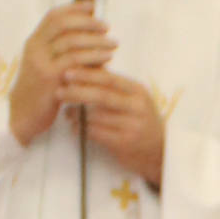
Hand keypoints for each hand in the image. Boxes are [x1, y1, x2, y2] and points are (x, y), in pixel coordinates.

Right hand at [8, 0, 112, 145]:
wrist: (24, 115)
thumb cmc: (42, 92)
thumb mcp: (51, 67)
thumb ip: (66, 53)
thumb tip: (96, 41)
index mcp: (35, 41)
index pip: (54, 16)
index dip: (74, 8)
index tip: (92, 6)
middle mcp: (35, 47)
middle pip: (63, 24)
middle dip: (87, 23)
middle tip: (106, 27)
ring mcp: (40, 61)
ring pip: (70, 42)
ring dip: (95, 41)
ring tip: (112, 45)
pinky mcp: (49, 78)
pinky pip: (74, 63)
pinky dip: (92, 59)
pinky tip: (106, 60)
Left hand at [64, 71, 165, 188]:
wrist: (159, 152)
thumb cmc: (140, 121)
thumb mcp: (133, 99)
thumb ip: (113, 86)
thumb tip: (84, 66)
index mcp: (138, 91)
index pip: (109, 78)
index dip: (86, 74)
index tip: (67, 72)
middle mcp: (138, 107)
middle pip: (101, 95)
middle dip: (77, 92)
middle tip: (60, 91)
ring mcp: (133, 126)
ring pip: (97, 116)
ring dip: (77, 114)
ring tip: (66, 112)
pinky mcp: (126, 144)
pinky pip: (98, 133)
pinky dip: (83, 130)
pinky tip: (75, 128)